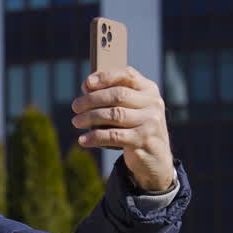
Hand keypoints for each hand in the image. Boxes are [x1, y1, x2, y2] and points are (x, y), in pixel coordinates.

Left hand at [71, 67, 175, 192]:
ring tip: (76, 122)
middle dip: (92, 99)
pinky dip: (95, 137)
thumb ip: (115, 96)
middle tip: (75, 106)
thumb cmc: (136, 128)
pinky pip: (113, 136)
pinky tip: (83, 140)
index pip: (127, 75)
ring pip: (114, 114)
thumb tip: (87, 87)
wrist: (156, 158)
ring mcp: (150, 122)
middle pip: (117, 95)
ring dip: (90, 117)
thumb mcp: (132, 109)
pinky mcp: (143, 140)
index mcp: (149, 90)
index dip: (105, 77)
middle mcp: (153, 103)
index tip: (86, 84)